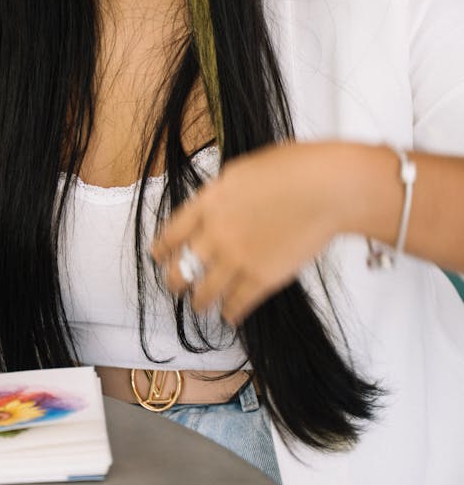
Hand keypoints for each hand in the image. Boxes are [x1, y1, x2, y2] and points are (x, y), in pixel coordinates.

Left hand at [151, 143, 344, 324]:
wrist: (325, 188)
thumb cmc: (292, 168)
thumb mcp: (241, 170)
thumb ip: (222, 193)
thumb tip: (215, 204)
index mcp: (208, 202)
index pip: (171, 234)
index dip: (162, 250)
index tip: (159, 256)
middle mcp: (215, 233)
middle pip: (180, 269)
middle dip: (175, 280)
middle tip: (177, 284)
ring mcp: (237, 259)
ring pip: (203, 293)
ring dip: (200, 302)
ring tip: (201, 305)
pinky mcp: (262, 279)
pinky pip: (236, 304)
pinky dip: (230, 313)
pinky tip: (229, 315)